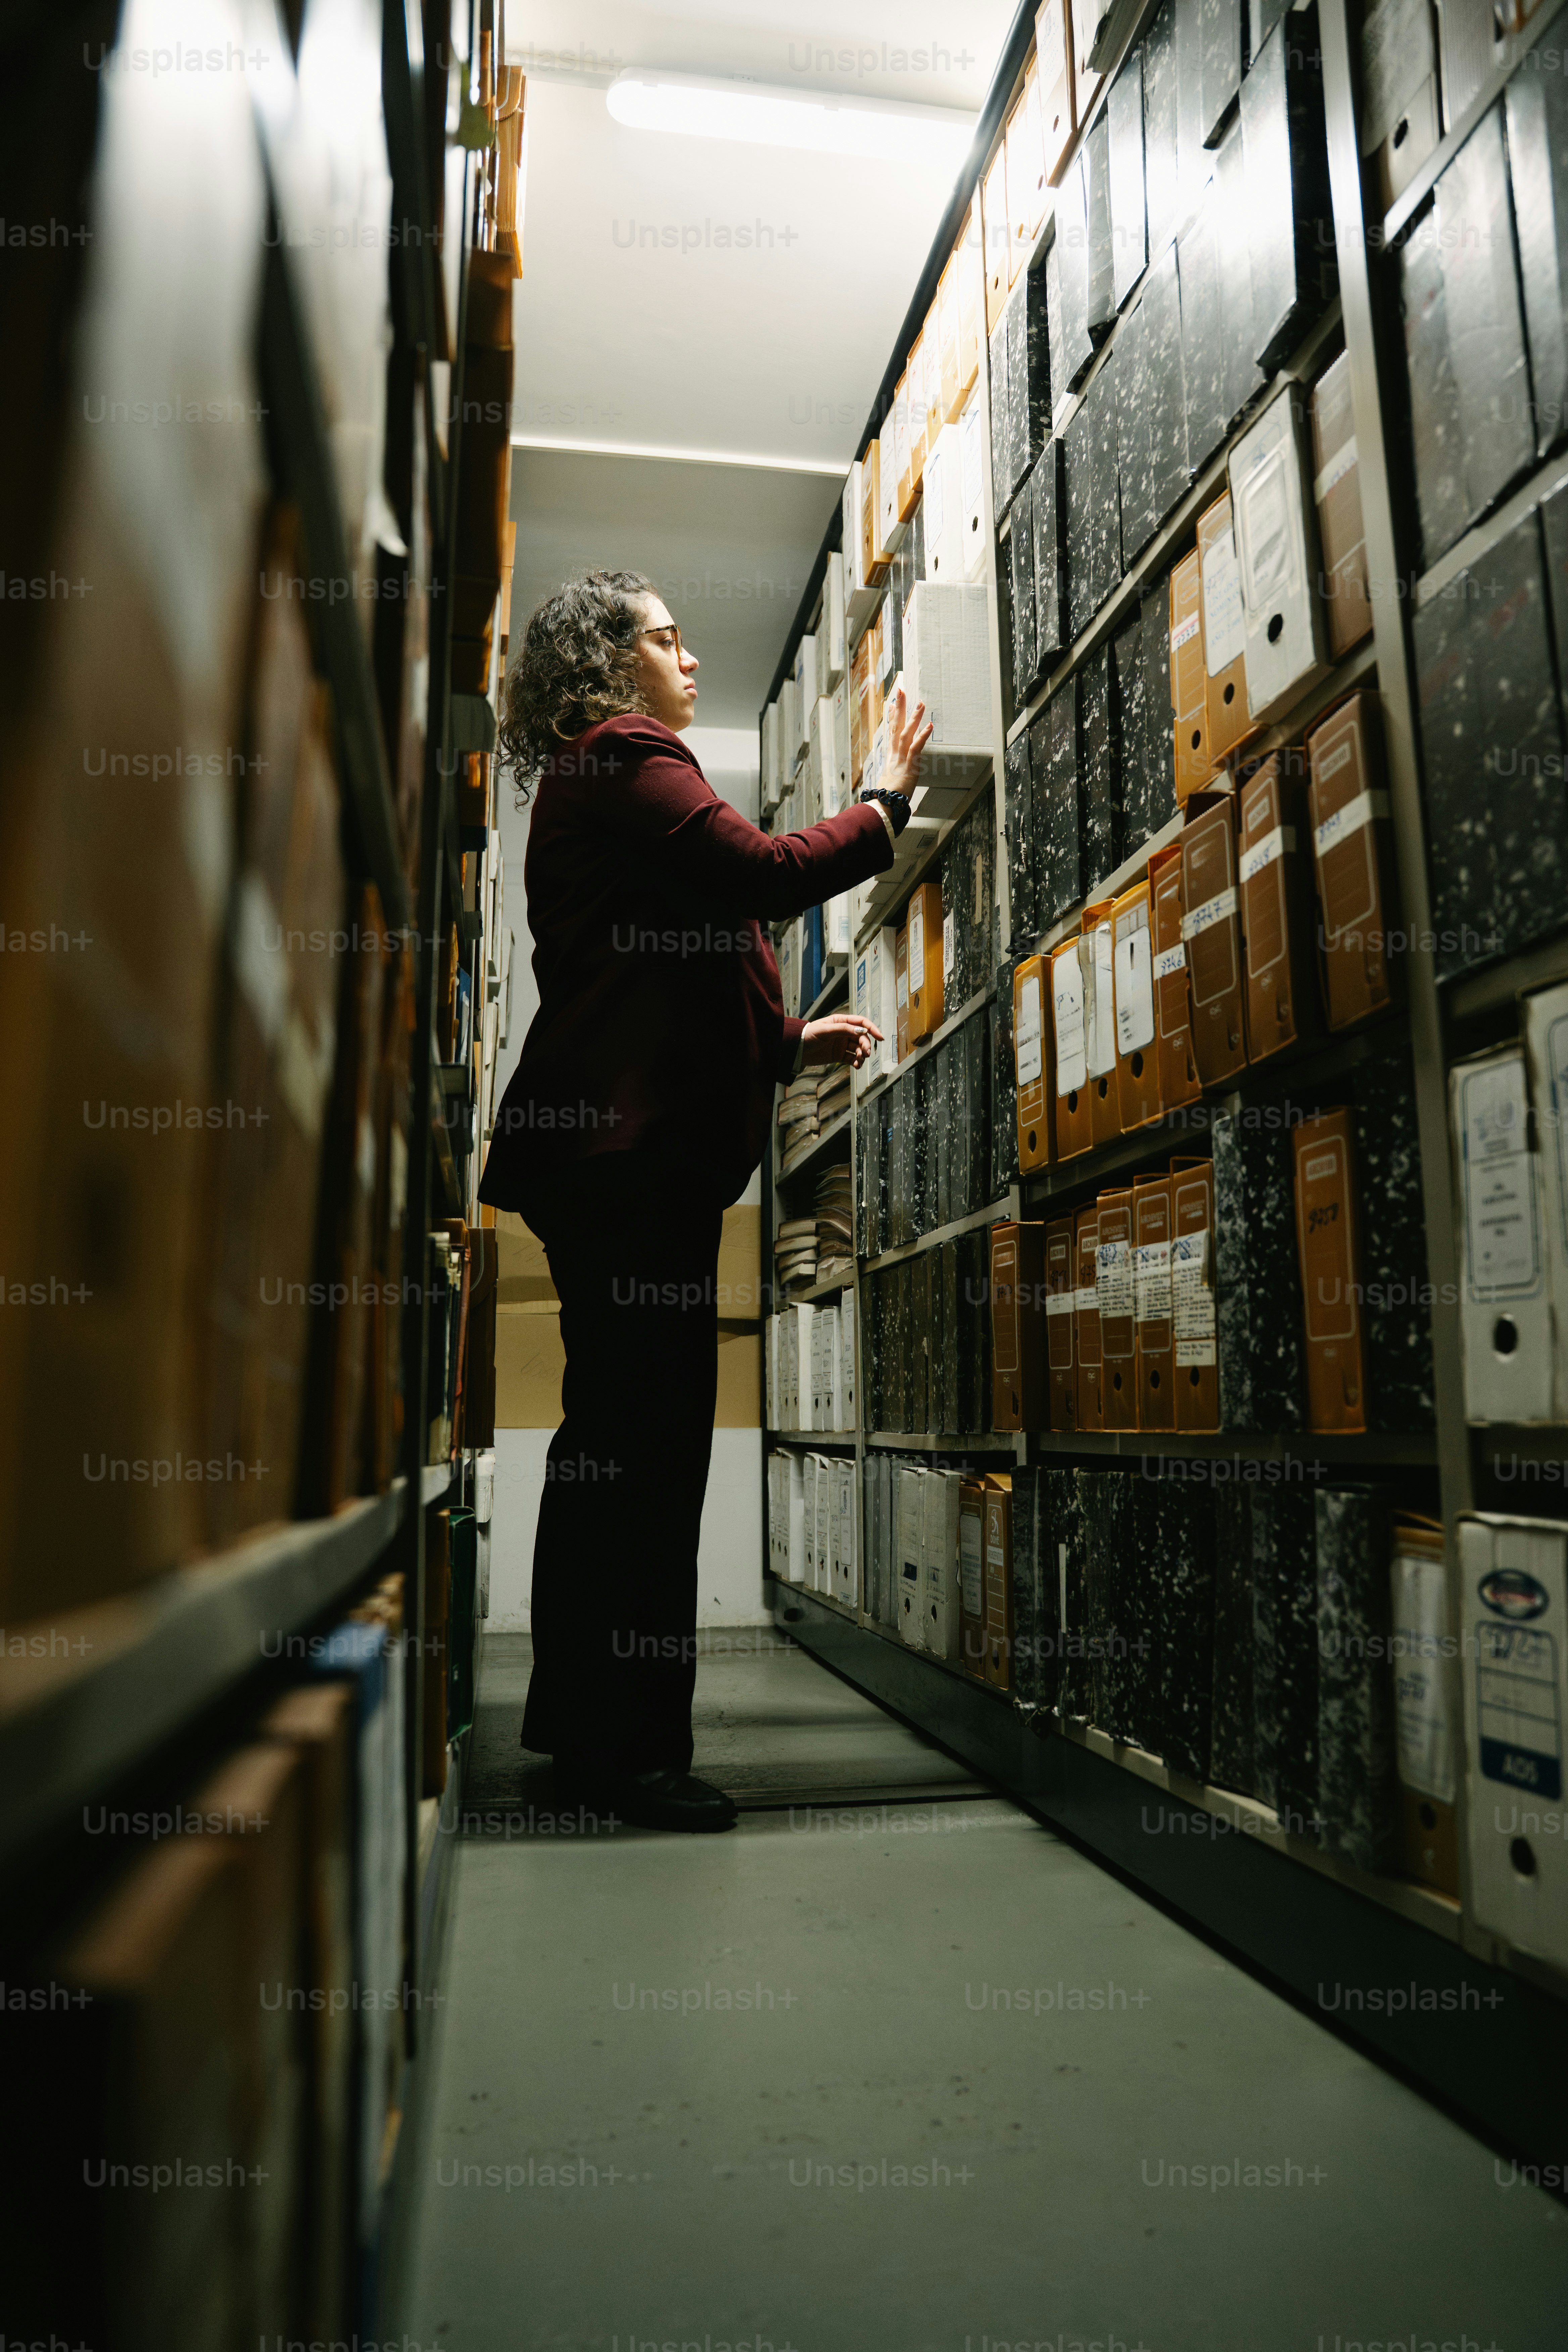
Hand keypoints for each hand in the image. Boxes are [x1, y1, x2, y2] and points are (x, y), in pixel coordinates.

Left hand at [801, 1013, 882, 1068]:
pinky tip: (856, 1065)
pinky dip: (856, 1062)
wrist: (797, 1049)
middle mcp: (844, 1032)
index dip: (872, 1029)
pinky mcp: (839, 1056)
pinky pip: (852, 1058)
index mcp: (841, 1022)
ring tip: (859, 1060)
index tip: (880, 1037)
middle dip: (866, 1045)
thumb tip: (861, 1031)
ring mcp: (842, 1044)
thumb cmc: (808, 1035)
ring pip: (858, 1049)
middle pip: (861, 1038)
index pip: (861, 1023)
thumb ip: (843, 1029)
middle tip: (865, 1053)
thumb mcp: (825, 1030)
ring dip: (862, 1055)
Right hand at [882, 685, 933, 800]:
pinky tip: (929, 725)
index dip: (892, 718)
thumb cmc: (886, 798)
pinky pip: (916, 747)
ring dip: (913, 717)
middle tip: (901, 691)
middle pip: (896, 726)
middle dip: (899, 708)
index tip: (891, 704)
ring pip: (906, 732)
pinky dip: (922, 736)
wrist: (883, 807)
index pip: (891, 733)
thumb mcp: (889, 783)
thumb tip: (889, 778)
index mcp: (890, 757)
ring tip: (921, 703)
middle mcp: (894, 754)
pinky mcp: (909, 766)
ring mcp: (901, 758)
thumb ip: (891, 776)